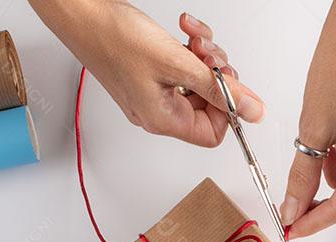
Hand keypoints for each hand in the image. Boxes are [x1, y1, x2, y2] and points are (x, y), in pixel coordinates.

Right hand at [29, 0, 263, 145]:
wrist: (82, 13)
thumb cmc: (114, 39)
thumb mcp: (177, 63)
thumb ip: (219, 89)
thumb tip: (252, 111)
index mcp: (162, 119)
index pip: (213, 133)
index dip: (227, 108)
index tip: (228, 82)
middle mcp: (158, 111)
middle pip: (209, 104)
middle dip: (217, 75)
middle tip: (207, 54)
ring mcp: (154, 91)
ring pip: (199, 80)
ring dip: (204, 56)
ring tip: (194, 38)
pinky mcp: (152, 72)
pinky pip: (184, 66)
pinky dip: (190, 47)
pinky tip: (183, 31)